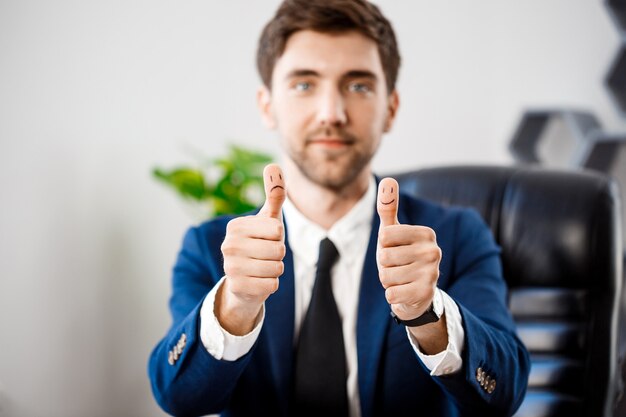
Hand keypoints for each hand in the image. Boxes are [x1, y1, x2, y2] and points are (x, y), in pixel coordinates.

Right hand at [215, 164, 286, 334]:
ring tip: (262, 268)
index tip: (266, 239)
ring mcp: (230, 268)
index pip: (277, 229)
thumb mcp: (268, 220)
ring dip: (276, 270)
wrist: (243, 280)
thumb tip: (274, 165)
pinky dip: (271, 285)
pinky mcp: (238, 288)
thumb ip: (274, 194)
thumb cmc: (259, 244)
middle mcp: (228, 245)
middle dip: (278, 255)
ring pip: (277, 267)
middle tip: (264, 256)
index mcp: (235, 227)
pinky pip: (272, 285)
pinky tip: (258, 282)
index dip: (278, 236)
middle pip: (278, 249)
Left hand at [376, 178, 441, 321]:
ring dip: (388, 280)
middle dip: (384, 265)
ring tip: (401, 279)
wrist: (417, 293)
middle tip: (398, 267)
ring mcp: (432, 274)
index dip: (383, 245)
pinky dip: (392, 295)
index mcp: (426, 233)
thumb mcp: (393, 232)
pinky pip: (391, 294)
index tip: (395, 249)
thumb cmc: (401, 257)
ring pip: (385, 276)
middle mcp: (434, 252)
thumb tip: (387, 179)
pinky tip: (404, 292)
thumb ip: (388, 206)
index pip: (384, 235)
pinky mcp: (425, 295)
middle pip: (384, 256)